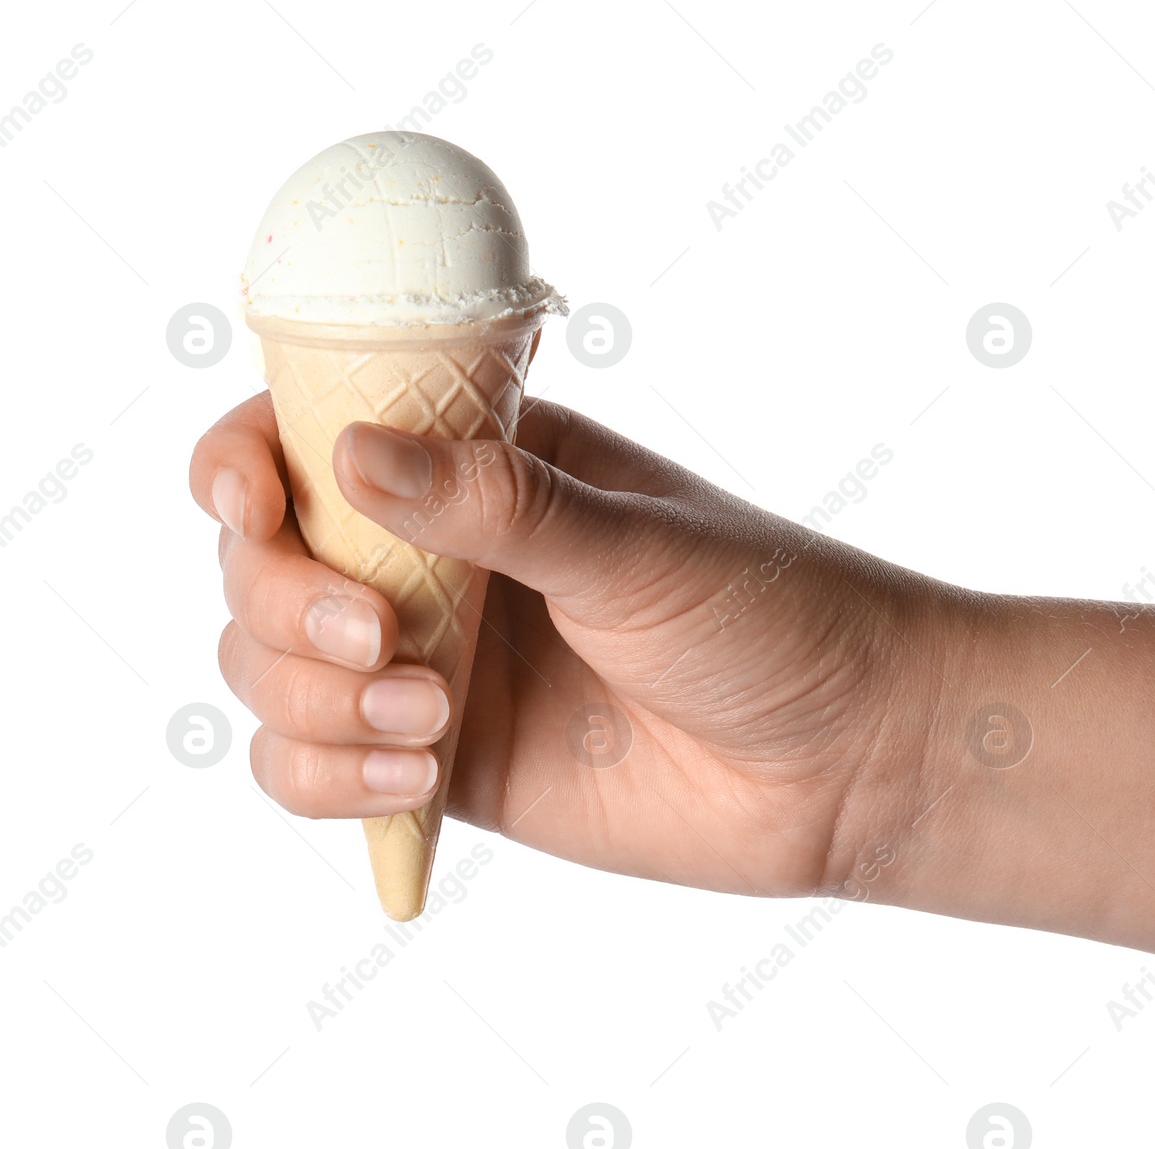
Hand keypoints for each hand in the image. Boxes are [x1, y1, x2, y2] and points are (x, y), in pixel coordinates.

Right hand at [190, 393, 945, 898]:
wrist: (846, 758)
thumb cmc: (770, 617)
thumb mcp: (639, 543)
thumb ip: (497, 505)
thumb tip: (352, 454)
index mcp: (484, 467)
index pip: (310, 436)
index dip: (247, 462)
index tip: (253, 505)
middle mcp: (440, 558)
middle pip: (265, 562)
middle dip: (285, 601)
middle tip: (385, 636)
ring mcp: (434, 664)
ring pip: (268, 668)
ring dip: (309, 695)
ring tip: (432, 720)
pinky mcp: (443, 765)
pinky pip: (312, 766)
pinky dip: (323, 777)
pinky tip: (414, 779)